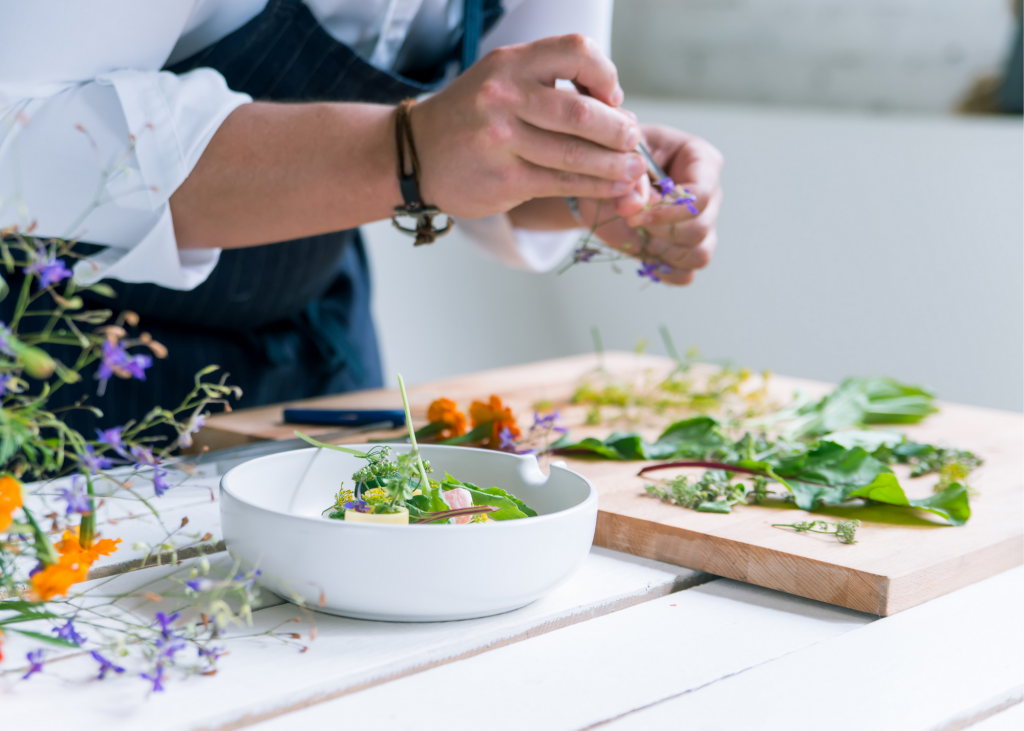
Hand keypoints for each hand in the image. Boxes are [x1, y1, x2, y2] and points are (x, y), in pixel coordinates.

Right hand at [412, 35, 647, 218]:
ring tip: (634, 171)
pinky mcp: (504, 179)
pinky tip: (614, 188)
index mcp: (510, 64)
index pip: (576, 52)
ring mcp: (502, 140)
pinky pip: (562, 183)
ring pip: (575, 154)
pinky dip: (596, 187)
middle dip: (618, 130)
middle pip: (581, 112)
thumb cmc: (472, 117)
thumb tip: (618, 113)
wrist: (417, 155)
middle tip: (632, 141)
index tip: (612, 98)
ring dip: (615, 165)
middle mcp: (504, 97)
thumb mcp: (502, 81)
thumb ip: (552, 88)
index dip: (605, 75)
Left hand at [576, 124, 723, 284]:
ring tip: (641, 236)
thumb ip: (628, 179)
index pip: (702, 195)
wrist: (604, 187)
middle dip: (661, 231)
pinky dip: (665, 272)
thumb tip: (635, 206)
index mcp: (700, 160)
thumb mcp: (617, 158)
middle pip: (702, 227)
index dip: (668, 211)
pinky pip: (687, 273)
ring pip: (700, 254)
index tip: (637, 214)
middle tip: (632, 221)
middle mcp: (708, 194)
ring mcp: (701, 224)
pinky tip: (646, 256)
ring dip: (664, 252)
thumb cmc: (618, 163)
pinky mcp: (685, 250)